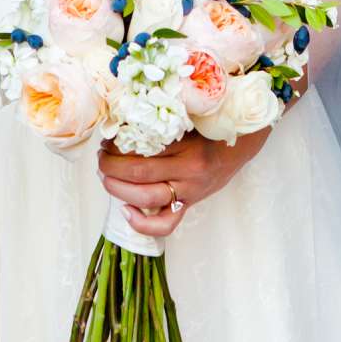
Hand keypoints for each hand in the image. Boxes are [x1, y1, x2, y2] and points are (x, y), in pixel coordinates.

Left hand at [98, 130, 270, 238]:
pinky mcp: (190, 204)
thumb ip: (161, 122)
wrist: (240, 144)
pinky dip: (142, 223)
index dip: (117, 145)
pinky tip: (126, 211)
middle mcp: (188, 170)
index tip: (107, 139)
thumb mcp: (187, 117)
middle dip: (110, 166)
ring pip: (147, 198)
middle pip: (139, 173)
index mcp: (186, 144)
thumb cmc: (209, 127)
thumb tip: (122, 121)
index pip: (142, 147)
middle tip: (101, 157)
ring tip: (105, 177)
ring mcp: (189, 191)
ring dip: (117, 188)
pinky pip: (166, 224)